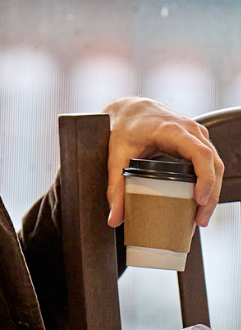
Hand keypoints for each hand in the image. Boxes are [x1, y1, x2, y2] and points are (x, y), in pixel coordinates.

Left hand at [104, 97, 223, 228]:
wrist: (129, 109)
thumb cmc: (124, 125)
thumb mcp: (115, 155)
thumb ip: (115, 186)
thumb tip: (114, 218)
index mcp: (173, 130)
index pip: (200, 154)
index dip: (206, 178)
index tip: (199, 200)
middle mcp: (190, 130)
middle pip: (213, 163)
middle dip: (211, 194)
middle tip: (199, 220)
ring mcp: (195, 135)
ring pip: (215, 164)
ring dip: (211, 191)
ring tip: (199, 217)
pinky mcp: (195, 141)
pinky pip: (209, 162)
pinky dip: (207, 182)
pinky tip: (198, 201)